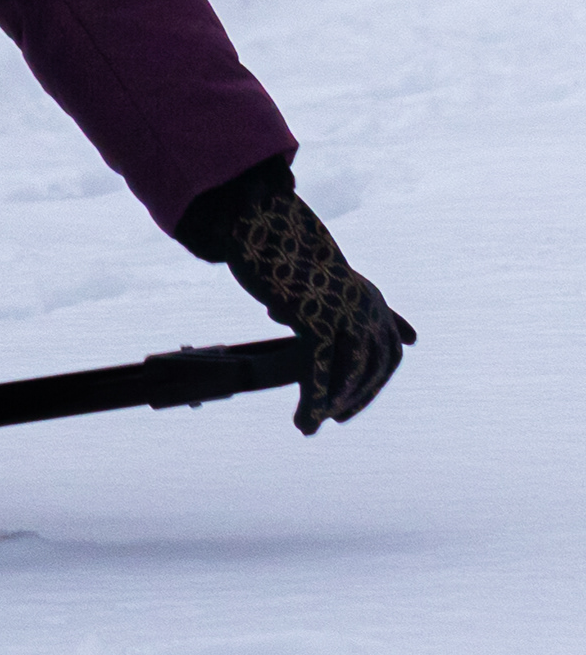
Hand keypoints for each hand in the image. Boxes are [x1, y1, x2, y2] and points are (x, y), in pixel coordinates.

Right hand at [221, 188, 415, 432]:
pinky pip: (318, 371)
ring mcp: (344, 316)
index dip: (373, 381)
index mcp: (371, 301)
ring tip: (309, 426)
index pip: (388, 352)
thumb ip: (352, 302)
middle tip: (331, 418)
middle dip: (357, 397)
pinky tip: (304, 421)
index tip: (349, 403)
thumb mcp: (329, 280)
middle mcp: (366, 309)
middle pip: (372, 366)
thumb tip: (371, 323)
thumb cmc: (291, 255)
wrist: (266, 229)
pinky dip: (314, 400)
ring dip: (331, 404)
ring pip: (349, 373)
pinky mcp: (316, 322)